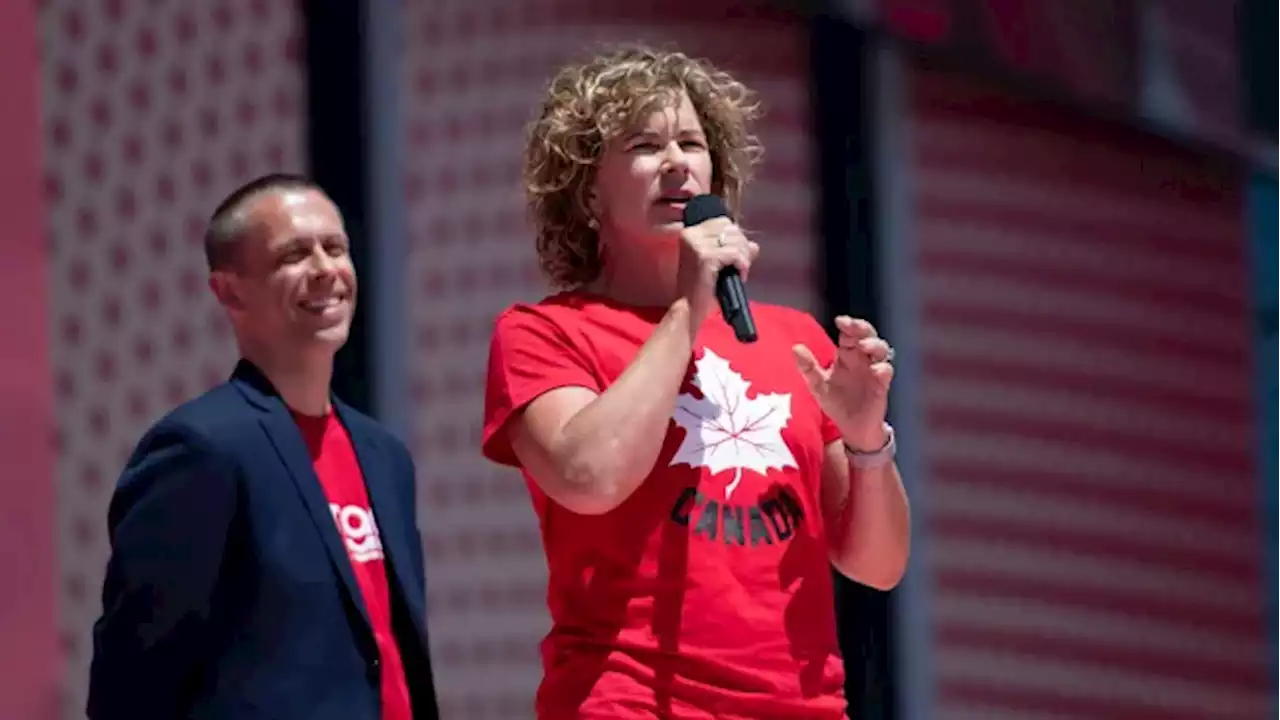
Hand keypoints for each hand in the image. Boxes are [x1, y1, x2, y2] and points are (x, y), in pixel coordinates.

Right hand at [675, 218, 758, 327]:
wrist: (688, 309)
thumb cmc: (701, 290)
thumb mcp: (718, 265)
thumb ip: (734, 251)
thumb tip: (754, 246)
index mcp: (690, 233)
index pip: (723, 222)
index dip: (736, 237)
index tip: (738, 255)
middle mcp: (691, 234)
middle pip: (731, 228)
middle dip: (742, 247)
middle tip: (741, 266)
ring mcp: (696, 245)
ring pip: (735, 240)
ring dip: (743, 256)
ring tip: (740, 272)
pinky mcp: (705, 257)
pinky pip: (734, 253)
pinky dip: (742, 264)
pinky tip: (740, 275)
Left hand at [793, 316, 893, 449]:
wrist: (850, 428)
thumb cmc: (836, 402)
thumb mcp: (818, 385)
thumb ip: (808, 367)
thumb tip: (795, 347)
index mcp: (847, 356)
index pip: (849, 334)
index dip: (848, 325)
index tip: (840, 321)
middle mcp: (862, 360)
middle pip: (868, 336)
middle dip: (862, 328)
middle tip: (852, 326)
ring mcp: (874, 372)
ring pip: (882, 350)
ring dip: (874, 345)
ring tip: (863, 346)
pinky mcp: (881, 386)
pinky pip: (886, 373)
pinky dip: (883, 369)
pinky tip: (876, 369)